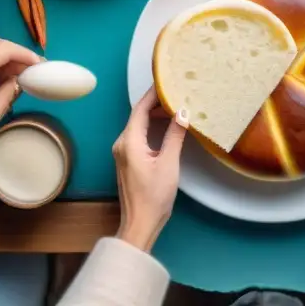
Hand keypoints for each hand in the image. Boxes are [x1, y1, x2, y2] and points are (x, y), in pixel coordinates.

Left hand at [114, 87, 187, 251]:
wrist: (139, 224)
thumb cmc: (154, 196)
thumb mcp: (169, 163)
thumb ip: (174, 136)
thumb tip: (182, 112)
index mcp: (129, 142)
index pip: (140, 109)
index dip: (153, 94)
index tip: (167, 80)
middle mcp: (122, 144)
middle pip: (139, 115)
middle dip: (156, 102)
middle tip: (177, 91)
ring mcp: (123, 152)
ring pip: (139, 125)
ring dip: (155, 115)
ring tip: (176, 105)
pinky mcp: (128, 160)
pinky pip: (139, 135)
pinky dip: (152, 127)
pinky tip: (167, 125)